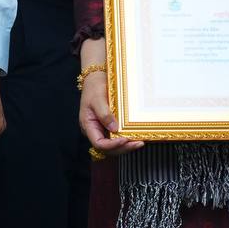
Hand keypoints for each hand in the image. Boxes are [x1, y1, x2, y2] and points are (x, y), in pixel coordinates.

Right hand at [77, 38, 142, 157]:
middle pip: (108, 148)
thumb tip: (114, 129)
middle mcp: (95, 131)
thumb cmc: (94, 88)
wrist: (96, 79)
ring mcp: (102, 129)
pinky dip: (127, 140)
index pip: (99, 143)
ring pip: (113, 146)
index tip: (124, 140)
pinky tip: (136, 137)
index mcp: (88, 125)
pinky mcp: (109, 126)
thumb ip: (104, 114)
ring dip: (126, 146)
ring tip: (140, 142)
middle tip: (138, 143)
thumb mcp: (97, 99)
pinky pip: (117, 137)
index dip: (112, 145)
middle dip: (123, 148)